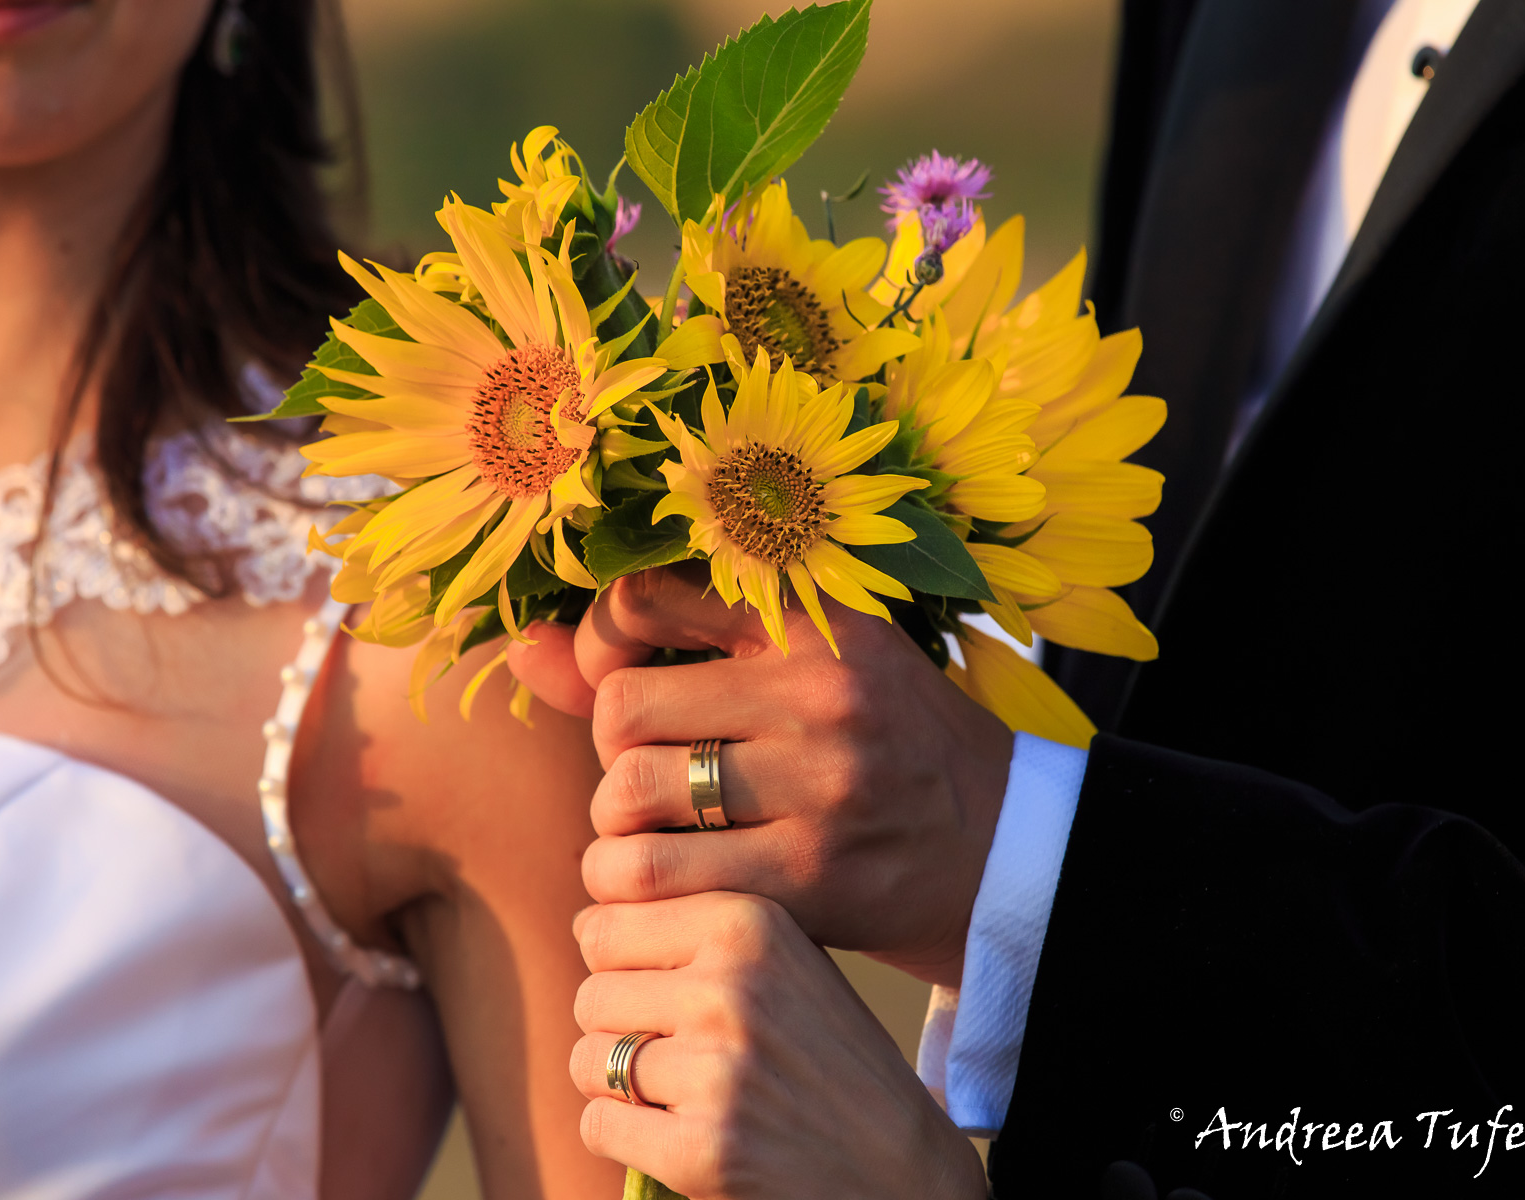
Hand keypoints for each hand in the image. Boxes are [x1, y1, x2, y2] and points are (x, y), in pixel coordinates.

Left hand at [508, 565, 1013, 985]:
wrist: (1003, 849)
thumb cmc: (879, 748)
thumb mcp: (800, 671)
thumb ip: (661, 653)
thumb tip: (521, 648)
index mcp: (814, 620)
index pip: (643, 595)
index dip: (599, 643)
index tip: (617, 684)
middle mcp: (819, 690)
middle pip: (622, 710)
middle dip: (614, 757)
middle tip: (650, 785)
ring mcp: (818, 784)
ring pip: (628, 799)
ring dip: (615, 834)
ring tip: (651, 843)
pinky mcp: (810, 876)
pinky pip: (658, 880)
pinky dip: (633, 894)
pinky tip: (666, 895)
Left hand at [569, 892, 986, 1199]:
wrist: (903, 1173)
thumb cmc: (833, 1065)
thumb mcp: (789, 967)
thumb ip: (703, 935)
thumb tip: (586, 923)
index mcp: (751, 923)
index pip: (607, 923)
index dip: (619, 966)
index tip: (659, 994)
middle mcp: (733, 985)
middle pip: (592, 992)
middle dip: (616, 1029)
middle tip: (672, 1056)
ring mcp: (717, 1069)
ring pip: (587, 1059)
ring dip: (616, 1084)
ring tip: (678, 1096)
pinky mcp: (703, 1147)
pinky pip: (599, 1122)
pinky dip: (623, 1136)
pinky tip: (676, 1136)